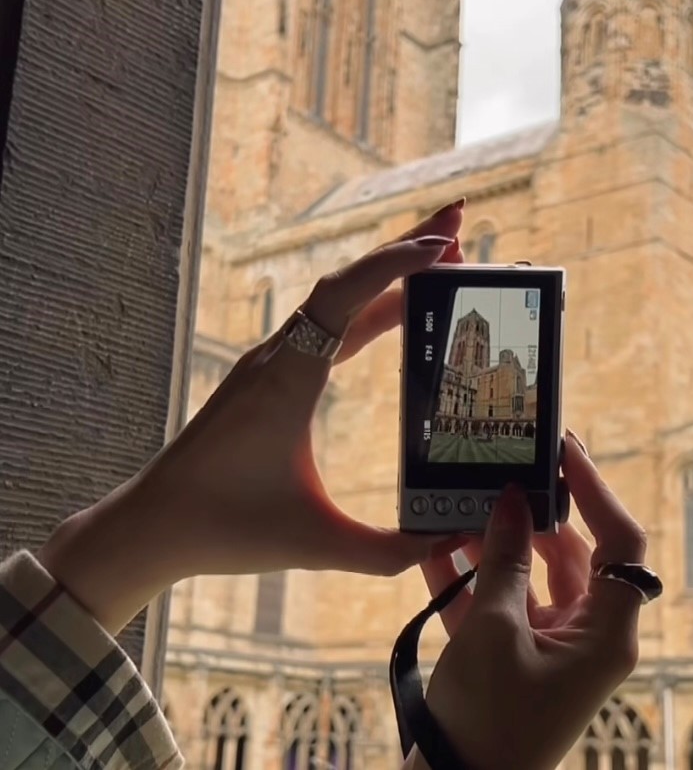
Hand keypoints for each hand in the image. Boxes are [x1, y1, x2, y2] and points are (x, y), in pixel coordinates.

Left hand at [38, 201, 467, 632]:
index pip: (342, 296)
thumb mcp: (314, 543)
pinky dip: (365, 307)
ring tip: (439, 258)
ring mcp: (270, 362)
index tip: (443, 246)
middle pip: (345, 281)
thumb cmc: (222, 526)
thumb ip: (386, 550)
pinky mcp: (268, 375)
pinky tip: (393, 314)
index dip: (393, 264)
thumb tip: (449, 541)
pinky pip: (324, 323)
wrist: (152, 523)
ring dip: (386, 275)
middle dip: (403, 249)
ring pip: (335, 298)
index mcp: (286, 379)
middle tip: (457, 224)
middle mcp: (277, 357)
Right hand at [414, 433, 647, 769]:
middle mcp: (586, 634)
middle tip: (500, 471)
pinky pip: (498, 602)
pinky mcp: (515, 655)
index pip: (621, 541)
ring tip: (458, 506)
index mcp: (605, 631)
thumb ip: (504, 559)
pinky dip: (470, 578)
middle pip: (570, 553)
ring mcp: (549, 644)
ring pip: (528, 574)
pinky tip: (433, 549)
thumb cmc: (489, 719)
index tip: (564, 450)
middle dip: (531, 514)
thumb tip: (513, 499)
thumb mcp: (493, 629)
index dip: (597, 490)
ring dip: (493, 544)